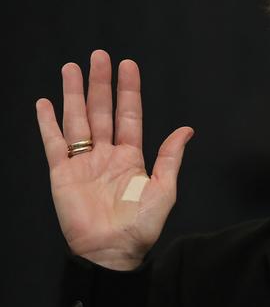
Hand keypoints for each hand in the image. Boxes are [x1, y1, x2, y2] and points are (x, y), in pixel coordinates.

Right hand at [36, 50, 193, 269]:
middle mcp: (106, 154)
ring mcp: (83, 162)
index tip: (128, 65)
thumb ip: (170, 157)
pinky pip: (53, 143)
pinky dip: (48, 123)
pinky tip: (45, 103)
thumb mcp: (164, 188)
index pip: (129, 114)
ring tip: (71, 68)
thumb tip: (187, 129)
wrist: (112, 250)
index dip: (128, 90)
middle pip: (101, 110)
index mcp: (131, 156)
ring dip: (73, 94)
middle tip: (99, 55)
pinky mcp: (62, 174)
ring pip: (77, 120)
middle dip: (100, 83)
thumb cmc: (141, 225)